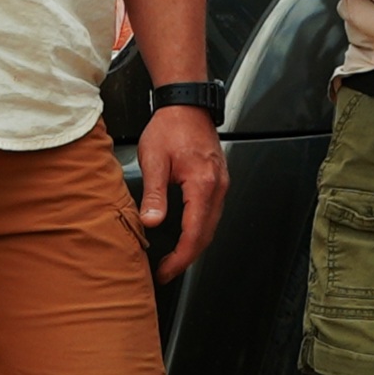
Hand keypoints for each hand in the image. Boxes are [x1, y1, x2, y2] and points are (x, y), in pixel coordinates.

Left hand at [136, 104, 227, 282]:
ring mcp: (221, 183)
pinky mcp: (218, 179)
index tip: (165, 270)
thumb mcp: (155, 160)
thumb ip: (154, 194)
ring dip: (194, 245)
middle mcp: (218, 186)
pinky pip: (212, 212)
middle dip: (187, 258)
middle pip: (206, 234)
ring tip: (173, 258)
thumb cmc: (170, 126)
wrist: (186, 103)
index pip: (195, 234)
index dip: (180, 258)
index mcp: (203, 184)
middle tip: (166, 271)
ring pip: (212, 225)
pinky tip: (186, 234)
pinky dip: (200, 229)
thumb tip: (152, 223)